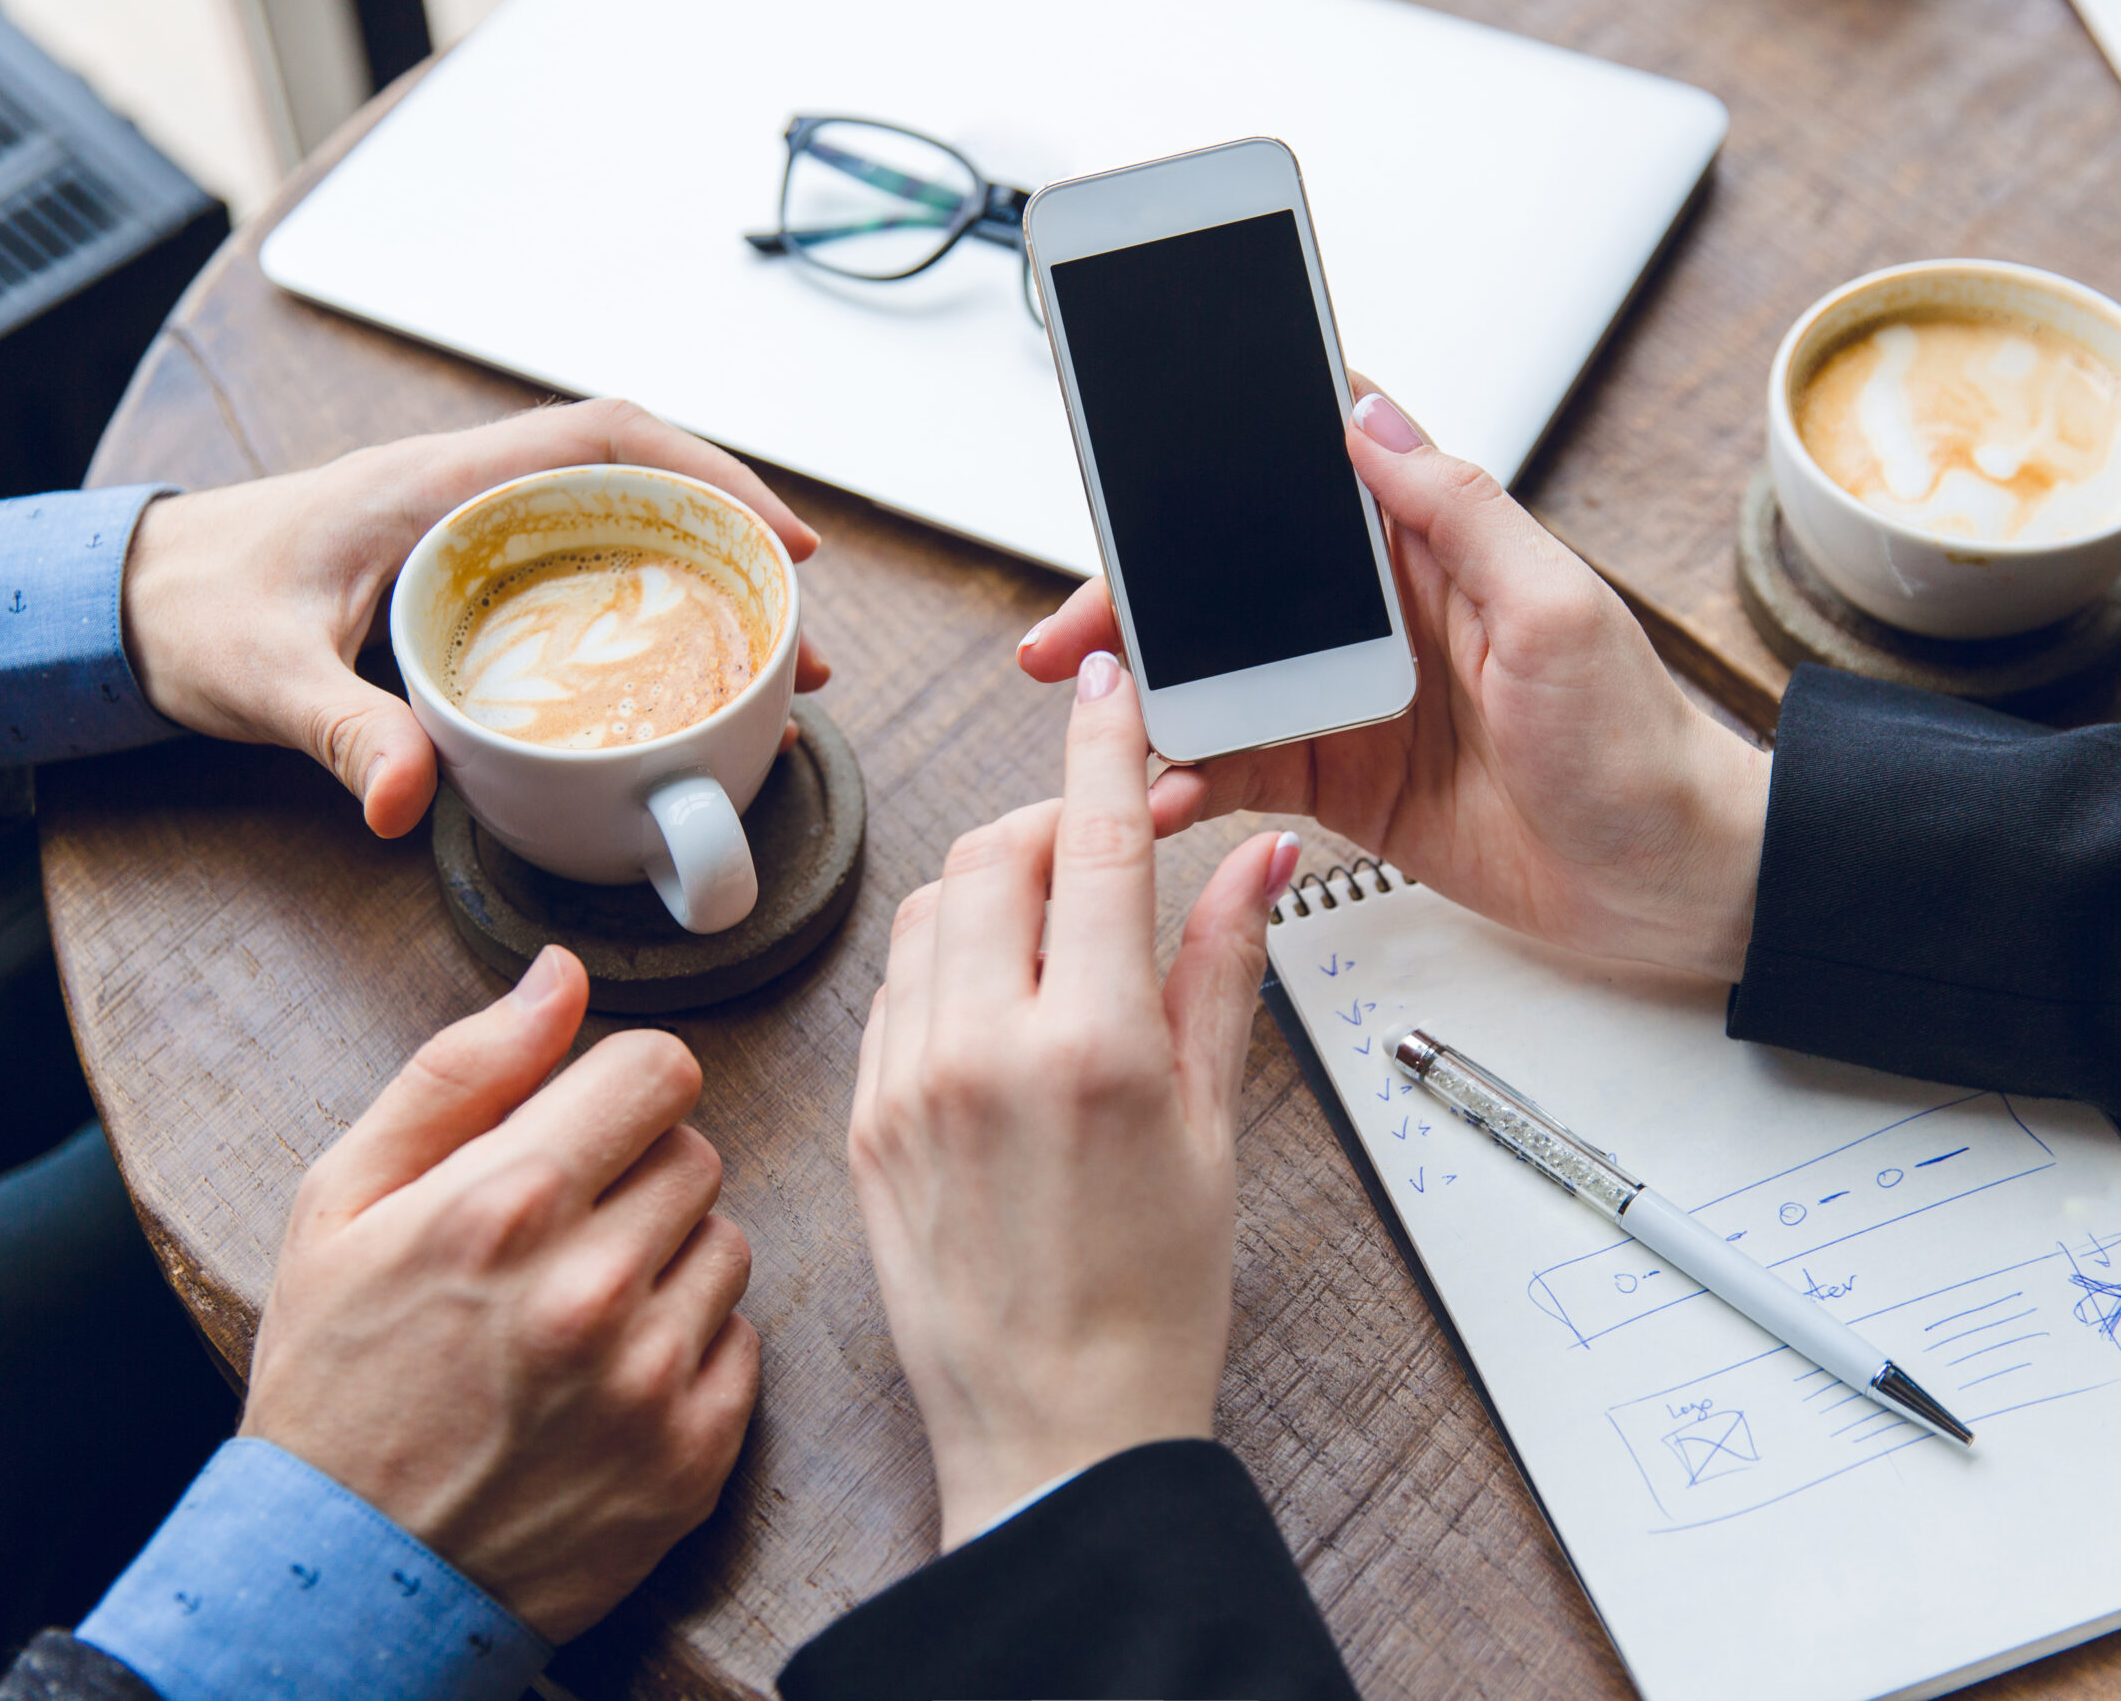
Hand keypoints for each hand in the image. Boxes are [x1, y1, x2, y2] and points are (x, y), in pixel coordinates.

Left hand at [121, 398, 831, 838]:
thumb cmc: (193, 608)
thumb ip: (340, 730)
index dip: (709, 476)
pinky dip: (655, 612)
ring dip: (708, 587)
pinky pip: (590, 573)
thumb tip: (405, 801)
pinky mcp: (473, 579)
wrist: (129, 599)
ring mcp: (478, 534)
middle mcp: (473, 494)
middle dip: (739, 550)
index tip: (779, 539)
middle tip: (799, 640)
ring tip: (771, 669)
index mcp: (440, 484)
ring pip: (626, 532)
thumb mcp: (263, 674)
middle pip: (644, 488)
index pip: (604, 440)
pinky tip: (685, 675)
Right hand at [239, 946, 758, 1641]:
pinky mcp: (693, 1455)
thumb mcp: (342, 1203)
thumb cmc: (333, 1380)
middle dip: (639, 1175)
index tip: (591, 1125)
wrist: (339, 1576)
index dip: (625, 1088)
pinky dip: (691, 1351)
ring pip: (728, 1244)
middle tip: (563, 1236)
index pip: (661, 1069)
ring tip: (579, 1313)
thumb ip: (460, 1074)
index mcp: (509, 1203)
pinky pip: (742, 1343)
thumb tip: (559, 978)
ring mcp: (651, 1377)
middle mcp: (593, 1286)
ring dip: (670, 1262)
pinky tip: (607, 1378)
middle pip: (697, 1153)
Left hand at [849, 649, 1302, 1547]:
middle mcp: (982, 1051)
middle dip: (1053, 825)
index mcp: (1090, 1047)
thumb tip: (1255, 861)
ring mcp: (907, 1085)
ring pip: (930, 912)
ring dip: (994, 888)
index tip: (1108, 686)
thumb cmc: (1151, 1305)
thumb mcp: (1213, 1128)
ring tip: (1057, 932)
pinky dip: (946, 962)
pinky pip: (895, 990)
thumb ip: (1221, 971)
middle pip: (994, 855)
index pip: (1093, 840)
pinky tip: (999, 1004)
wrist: (1055, 1434)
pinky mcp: (864, 1121)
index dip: (1105, 743)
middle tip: (1108, 845)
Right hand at [1018, 379, 1769, 981]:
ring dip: (1148, 701)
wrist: (1672, 883)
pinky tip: (1157, 798)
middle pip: (1226, 589)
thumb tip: (1369, 420)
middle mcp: (1376, 618)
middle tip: (1069, 641)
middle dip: (1137, 608)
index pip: (1300, 482)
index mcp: (1426, 551)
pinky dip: (1187, 783)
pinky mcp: (1342, 783)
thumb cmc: (1641, 744)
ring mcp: (1350, 702)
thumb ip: (1457, 513)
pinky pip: (1239, 770)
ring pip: (1216, 682)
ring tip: (1095, 729)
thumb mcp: (1555, 610)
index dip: (1211, 473)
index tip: (1131, 481)